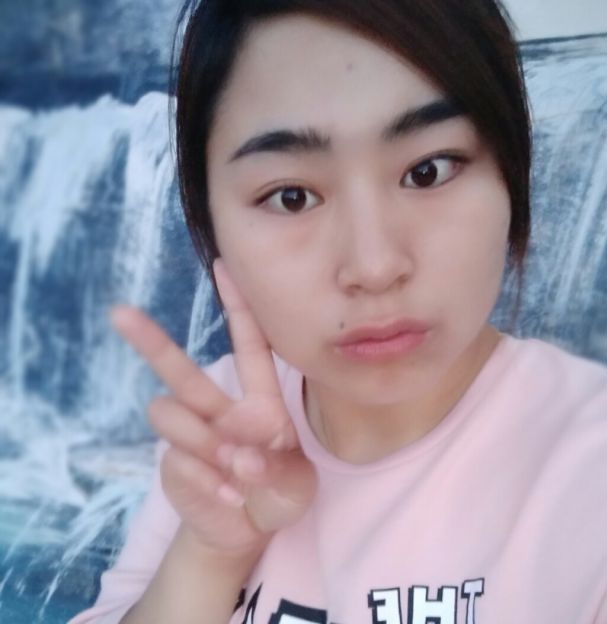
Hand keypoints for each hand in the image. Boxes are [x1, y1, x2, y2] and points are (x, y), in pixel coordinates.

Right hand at [109, 258, 316, 559]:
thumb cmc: (279, 494)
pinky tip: (228, 498)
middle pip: (179, 371)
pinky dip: (207, 483)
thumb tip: (238, 458)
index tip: (223, 265)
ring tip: (235, 472)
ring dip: (203, 441)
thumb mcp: (296, 485)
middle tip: (120, 312)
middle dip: (151, 341)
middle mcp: (221, 411)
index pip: (249, 346)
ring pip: (169, 414)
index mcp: (260, 402)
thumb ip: (277, 470)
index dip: (238, 307)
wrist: (248, 531)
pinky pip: (177, 460)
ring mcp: (193, 437)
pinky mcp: (174, 466)